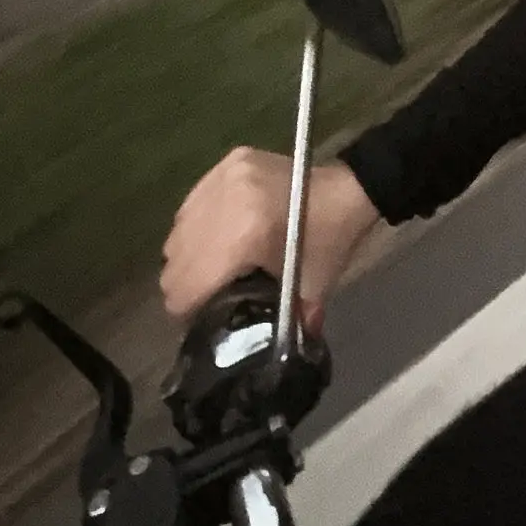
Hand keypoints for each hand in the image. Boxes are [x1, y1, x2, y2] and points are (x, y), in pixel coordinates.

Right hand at [160, 150, 379, 327]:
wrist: (349, 189)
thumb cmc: (331, 241)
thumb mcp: (310, 290)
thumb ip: (280, 326)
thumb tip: (261, 363)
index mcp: (245, 234)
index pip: (188, 285)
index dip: (188, 311)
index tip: (200, 321)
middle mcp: (226, 200)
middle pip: (176, 261)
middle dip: (185, 287)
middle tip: (206, 299)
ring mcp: (223, 177)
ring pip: (177, 234)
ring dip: (188, 257)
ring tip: (211, 269)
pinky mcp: (225, 163)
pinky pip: (189, 208)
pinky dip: (196, 228)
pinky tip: (217, 239)